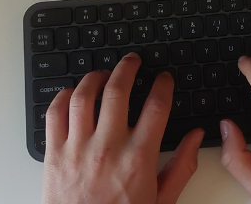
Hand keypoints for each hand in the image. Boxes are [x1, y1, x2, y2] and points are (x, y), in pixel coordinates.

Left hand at [42, 52, 204, 203]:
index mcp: (138, 158)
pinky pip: (54, 114)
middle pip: (118, 90)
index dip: (163, 85)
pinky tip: (73, 93)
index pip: (156, 106)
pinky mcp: (54, 155)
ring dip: (95, 77)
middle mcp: (108, 148)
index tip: (163, 79)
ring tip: (104, 73)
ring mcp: (78, 149)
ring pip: (84, 96)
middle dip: (128, 68)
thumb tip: (196, 138)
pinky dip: (63, 97)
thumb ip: (182, 166)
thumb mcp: (162, 200)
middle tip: (133, 61)